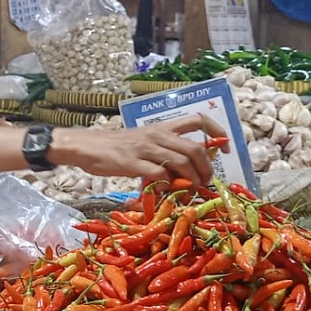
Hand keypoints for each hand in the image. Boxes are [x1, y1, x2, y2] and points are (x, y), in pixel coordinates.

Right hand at [62, 113, 225, 184]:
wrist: (85, 146)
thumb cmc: (112, 147)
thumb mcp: (141, 143)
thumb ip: (162, 153)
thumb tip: (182, 173)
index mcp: (161, 127)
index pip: (197, 119)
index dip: (217, 130)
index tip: (225, 145)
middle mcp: (156, 135)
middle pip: (195, 148)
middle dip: (206, 168)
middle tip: (205, 181)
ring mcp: (145, 148)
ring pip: (182, 162)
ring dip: (192, 179)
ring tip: (189, 190)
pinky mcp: (133, 163)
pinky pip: (160, 175)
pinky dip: (167, 186)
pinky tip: (162, 191)